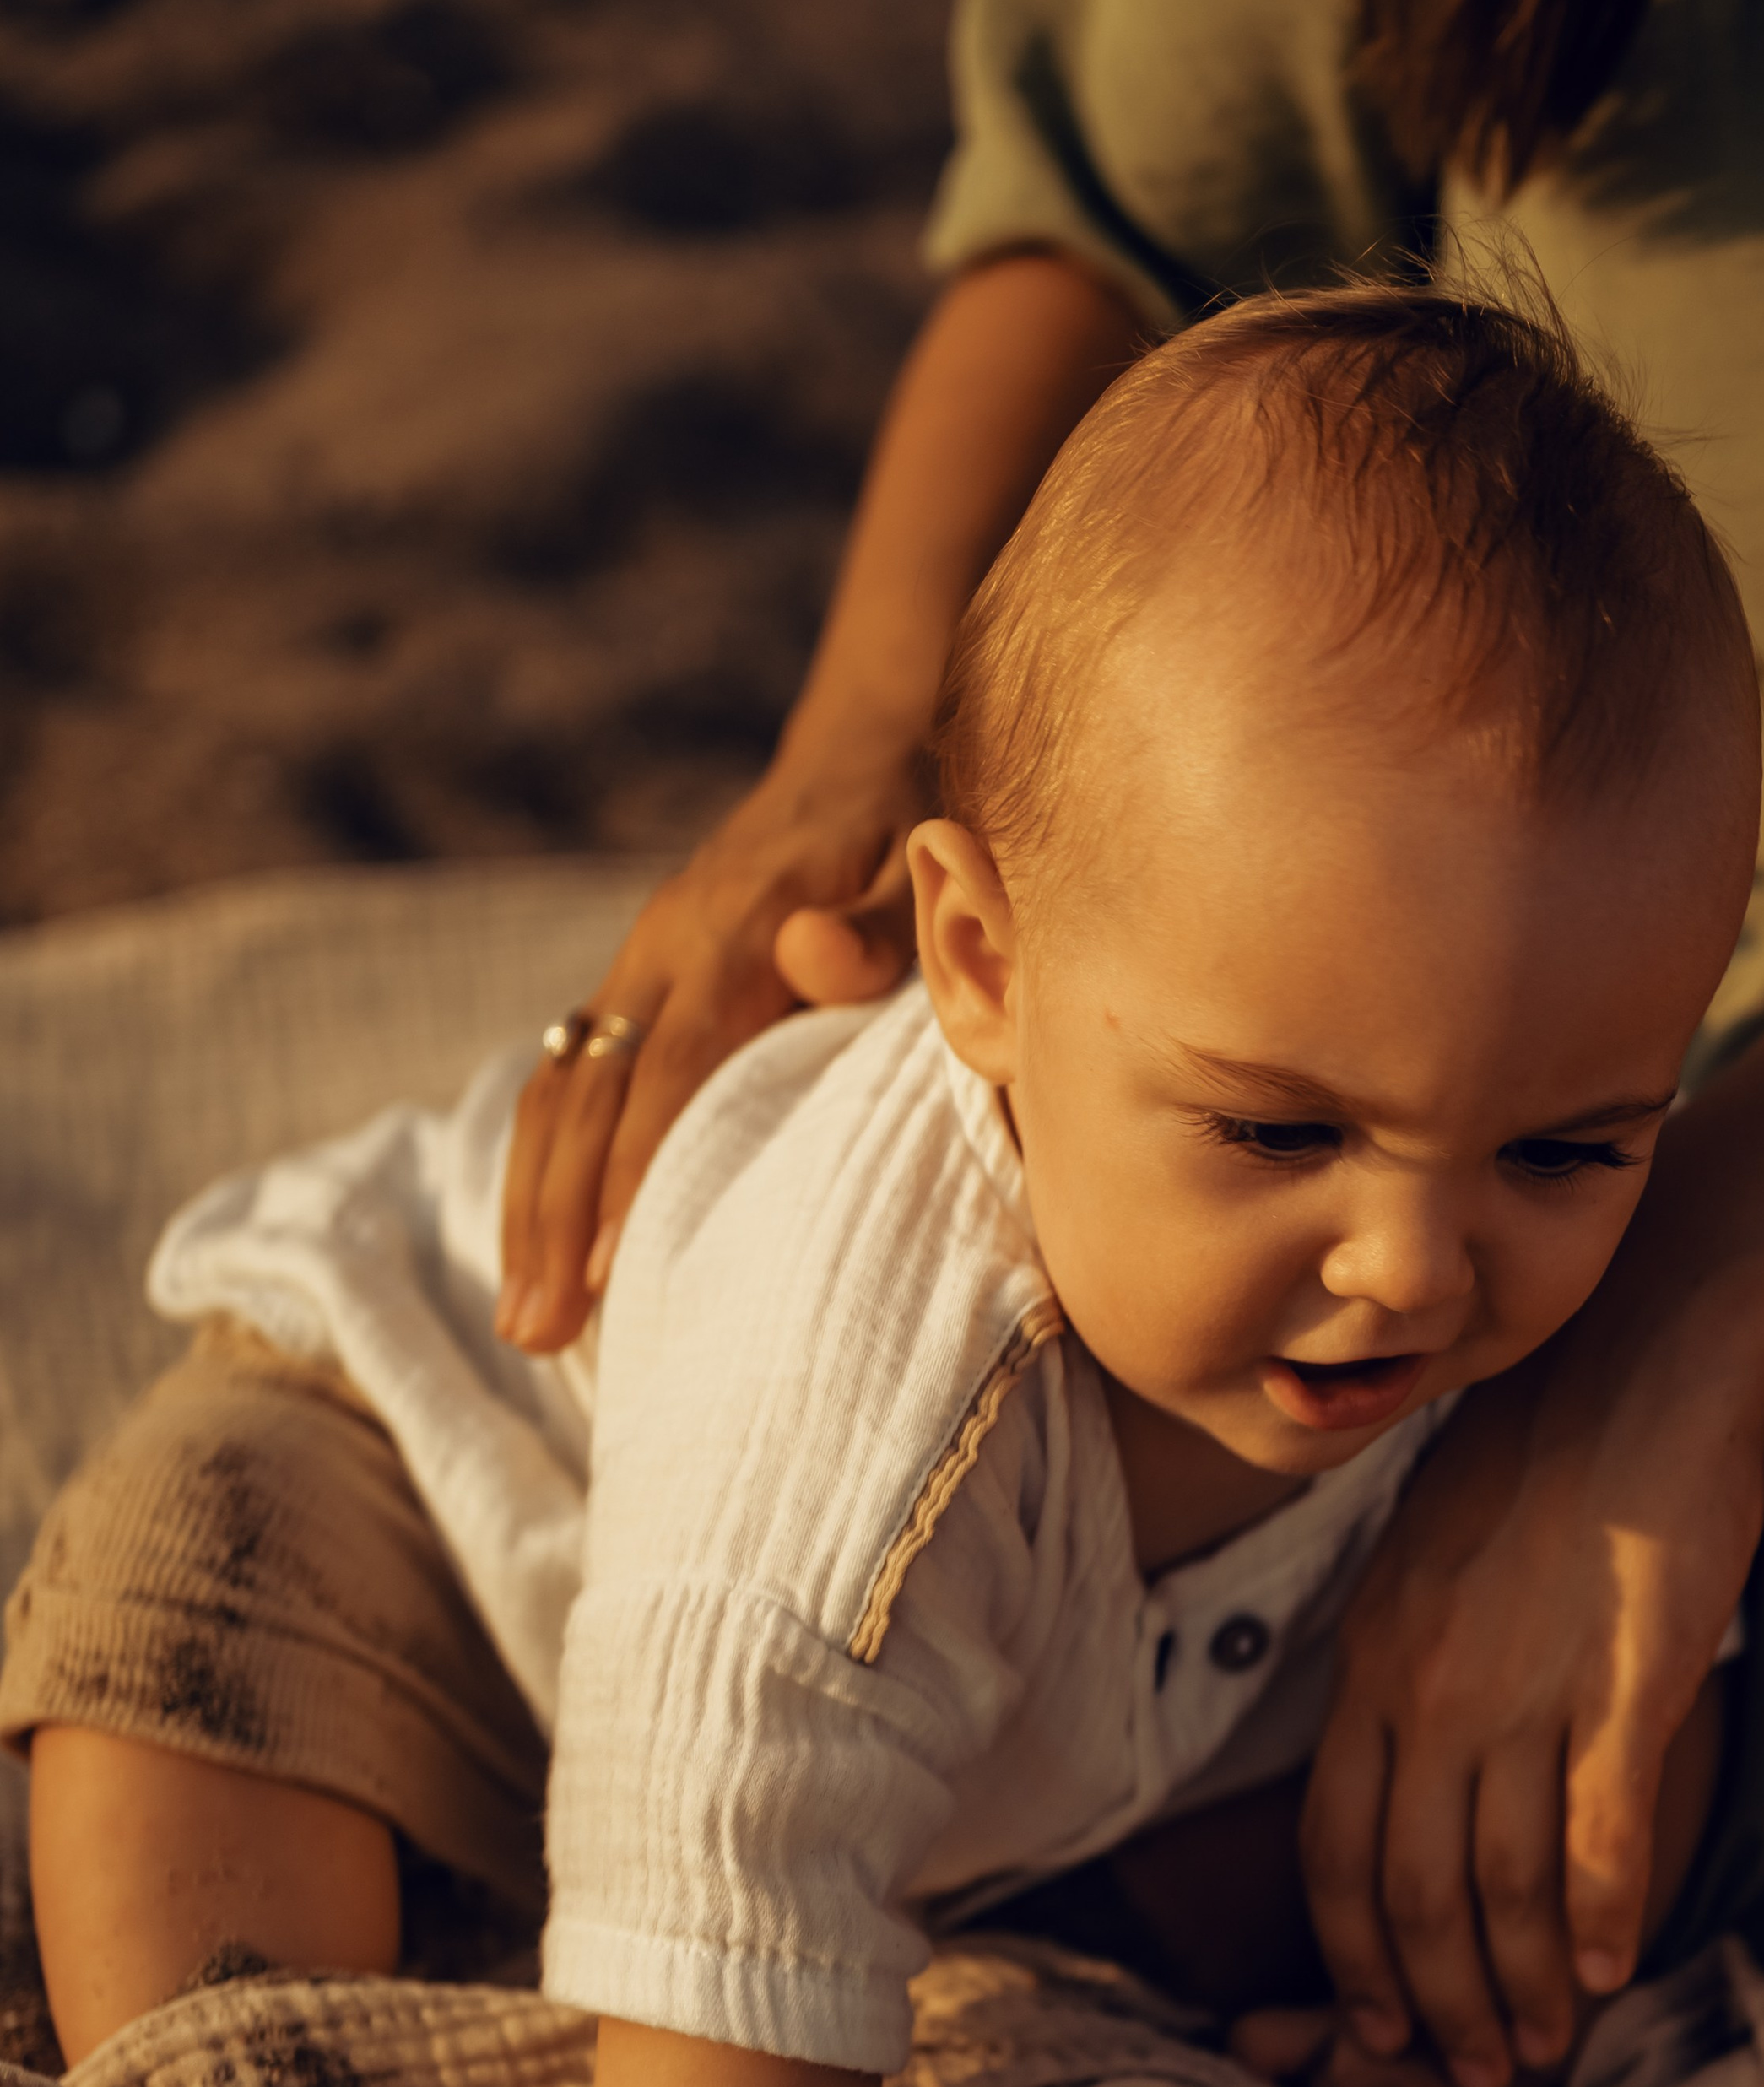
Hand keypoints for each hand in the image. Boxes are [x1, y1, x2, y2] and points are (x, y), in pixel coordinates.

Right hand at [497, 746, 920, 1352]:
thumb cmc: (907, 828)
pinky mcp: (628, 990)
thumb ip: (877, 921)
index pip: (670, 1066)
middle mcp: (661, 950)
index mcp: (734, 930)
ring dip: (529, 1213)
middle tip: (537, 1335)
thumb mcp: (918, 861)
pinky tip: (534, 1253)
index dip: (636, 1166)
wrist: (859, 752)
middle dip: (555, 1222)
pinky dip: (539, 1173)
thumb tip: (810, 957)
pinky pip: (560, 1087)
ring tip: (521, 1326)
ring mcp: (634, 970)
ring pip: (552, 1098)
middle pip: (584, 1098)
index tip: (610, 1265)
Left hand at [1301, 1337, 1763, 2086]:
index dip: (1349, 1952)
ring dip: (1520, 1986)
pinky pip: (1600, 1835)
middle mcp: (1428, 1691)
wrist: (1635, 1366)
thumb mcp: (1417, 1562)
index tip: (1373, 2022)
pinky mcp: (1627, 1686)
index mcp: (1370, 1665)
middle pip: (1412, 1891)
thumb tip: (1393, 1760)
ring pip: (1504, 1885)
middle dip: (1435, 2003)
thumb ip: (1399, 1666)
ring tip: (1539, 2049)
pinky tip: (1611, 1971)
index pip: (1332, 1848)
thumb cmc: (1534, 1459)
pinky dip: (1601, 1918)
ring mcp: (1525, 1691)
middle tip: (1470, 2072)